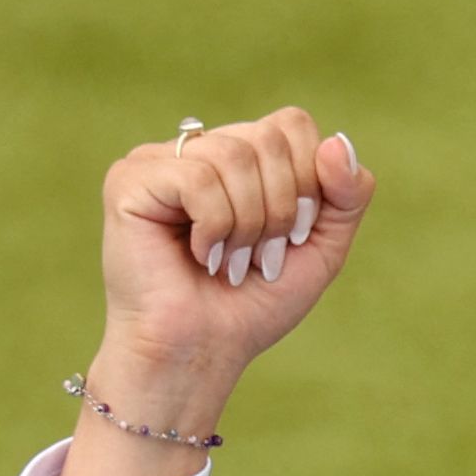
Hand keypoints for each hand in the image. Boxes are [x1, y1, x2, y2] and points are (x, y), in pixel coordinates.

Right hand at [94, 110, 371, 403]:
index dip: (309, 182)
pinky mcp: (129, 180)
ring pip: (235, 156)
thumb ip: (346, 194)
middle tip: (257, 256)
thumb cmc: (254, 302)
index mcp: (240, 156)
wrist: (203, 350)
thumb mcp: (321, 246)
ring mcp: (158, 159)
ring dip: (249, 223)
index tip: (292, 235)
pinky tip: (199, 254)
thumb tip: (336, 141)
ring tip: (228, 260)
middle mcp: (197, 148)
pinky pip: (198, 179)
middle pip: (269, 138)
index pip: (292, 125)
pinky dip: (215, 226)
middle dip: (280, 209)